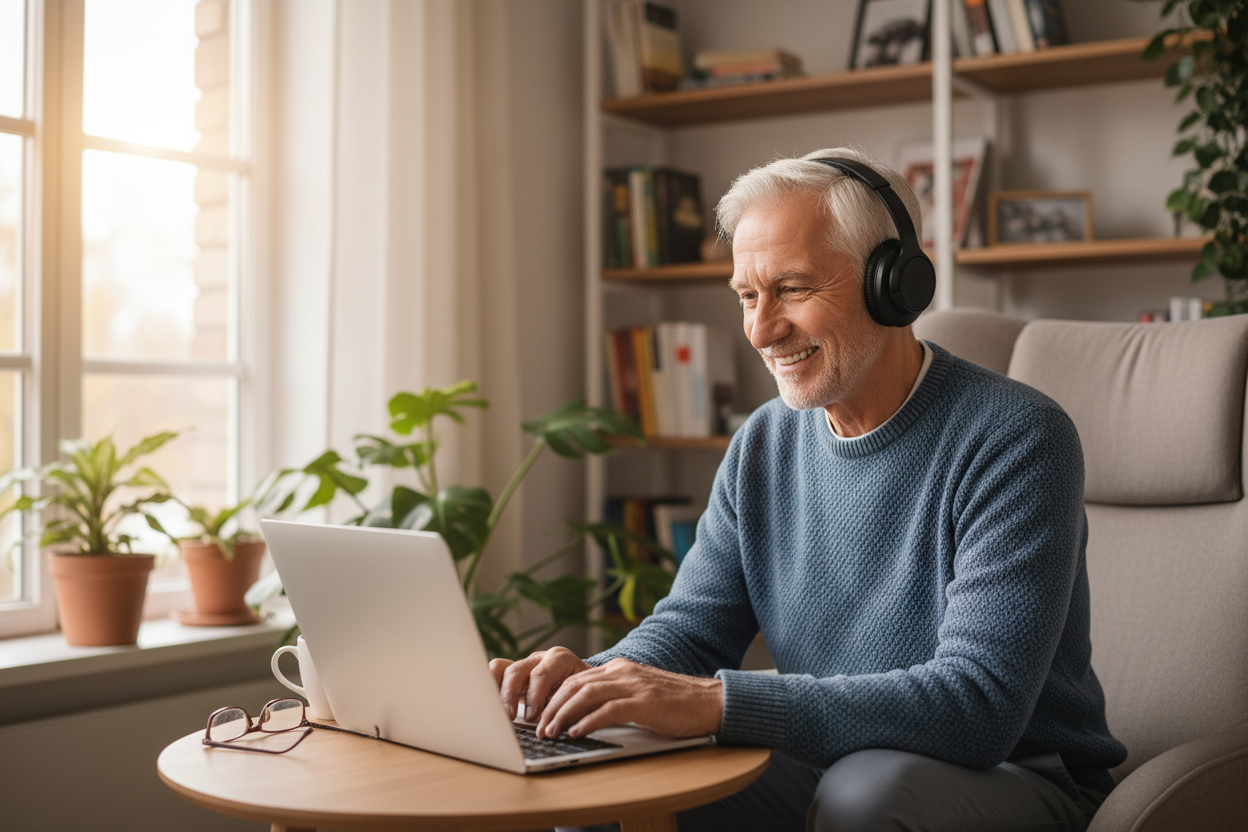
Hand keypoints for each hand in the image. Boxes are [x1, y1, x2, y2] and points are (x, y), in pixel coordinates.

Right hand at [489, 646, 590, 722]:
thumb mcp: (583, 697)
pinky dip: (490, 686)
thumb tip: (556, 728)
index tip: (532, 716)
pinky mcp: (512, 672)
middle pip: (517, 670)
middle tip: (511, 717)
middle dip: (511, 695)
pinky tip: (492, 705)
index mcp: (560, 659)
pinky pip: (495, 672)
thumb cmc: (584, 692)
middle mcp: (540, 658)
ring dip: (496, 691)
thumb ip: (571, 708)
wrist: (586, 683)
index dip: (534, 696)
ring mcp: (525, 663)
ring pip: (501, 668)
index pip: (541, 674)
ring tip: (497, 711)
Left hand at [535, 657, 722, 739]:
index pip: (577, 679)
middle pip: (575, 685)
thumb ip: (615, 696)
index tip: (541, 715)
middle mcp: (623, 672)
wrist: (710, 701)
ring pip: (586, 695)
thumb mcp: (639, 692)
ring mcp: (634, 685)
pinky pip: (609, 710)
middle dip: (552, 707)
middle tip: (539, 728)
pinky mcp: (645, 702)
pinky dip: (589, 721)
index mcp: (619, 668)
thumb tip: (584, 714)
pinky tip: (577, 732)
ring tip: (552, 732)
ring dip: (563, 714)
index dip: (554, 697)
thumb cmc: (675, 703)